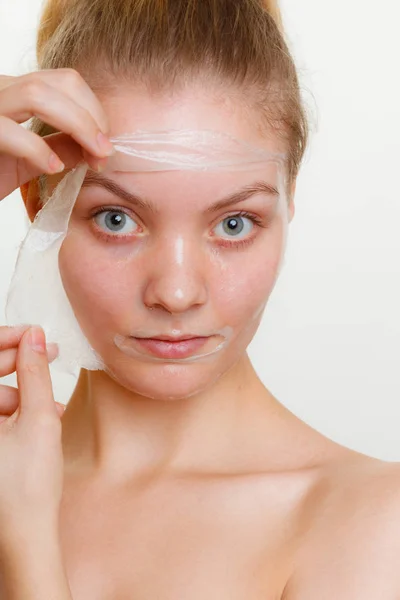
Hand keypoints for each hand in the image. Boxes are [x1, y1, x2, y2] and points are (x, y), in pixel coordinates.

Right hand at [0, 68, 113, 200]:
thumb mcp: (28, 161)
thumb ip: (58, 148)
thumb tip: (96, 147)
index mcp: (15, 92)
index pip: (66, 82)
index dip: (94, 112)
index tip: (105, 147)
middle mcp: (0, 89)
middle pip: (60, 82)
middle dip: (92, 117)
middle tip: (105, 152)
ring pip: (38, 94)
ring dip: (78, 125)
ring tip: (93, 157)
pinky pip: (9, 131)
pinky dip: (38, 150)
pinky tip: (54, 167)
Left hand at [0, 325, 64, 546]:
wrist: (24, 535)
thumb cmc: (28, 486)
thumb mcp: (40, 419)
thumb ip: (35, 372)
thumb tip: (35, 338)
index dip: (8, 338)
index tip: (35, 334)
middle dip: (17, 361)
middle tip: (48, 354)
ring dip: (21, 389)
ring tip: (52, 402)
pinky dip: (17, 408)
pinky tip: (42, 415)